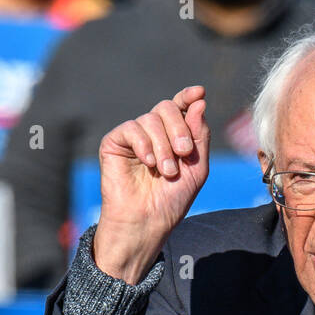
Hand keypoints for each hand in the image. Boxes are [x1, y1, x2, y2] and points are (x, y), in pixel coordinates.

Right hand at [93, 85, 210, 282]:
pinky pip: (131, 128)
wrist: (147, 221)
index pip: (181, 107)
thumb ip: (200, 135)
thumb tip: (199, 101)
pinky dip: (144, 144)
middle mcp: (153, 133)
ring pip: (150, 118)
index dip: (188, 96)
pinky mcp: (114, 143)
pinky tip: (147, 163)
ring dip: (163, 146)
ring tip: (166, 171)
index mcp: (173, 136)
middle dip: (179, 128)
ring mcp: (134, 136)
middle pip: (167, 107)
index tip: (199, 92)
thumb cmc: (172, 200)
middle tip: (183, 152)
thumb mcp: (196, 168)